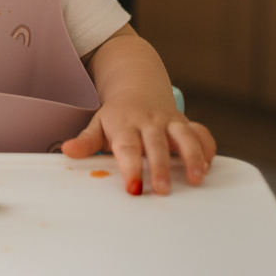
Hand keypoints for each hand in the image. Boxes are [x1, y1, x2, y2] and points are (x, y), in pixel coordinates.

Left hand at [62, 97, 216, 195]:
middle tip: (162, 190)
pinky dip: (207, 147)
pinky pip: (200, 132)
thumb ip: (86, 141)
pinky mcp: (185, 123)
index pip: (127, 147)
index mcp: (125, 125)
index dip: (130, 167)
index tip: (133, 188)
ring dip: (191, 156)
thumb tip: (67, 151)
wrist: (136, 85)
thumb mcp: (98, 125)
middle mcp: (148, 122)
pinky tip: (208, 166)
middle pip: (156, 143)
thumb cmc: (117, 115)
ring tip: (196, 179)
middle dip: (160, 167)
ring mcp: (169, 121)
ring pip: (183, 135)